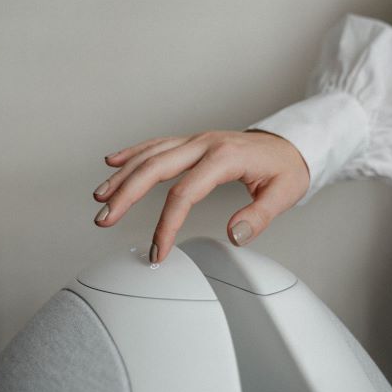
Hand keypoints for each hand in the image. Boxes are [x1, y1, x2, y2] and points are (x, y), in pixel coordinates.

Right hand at [92, 130, 309, 262]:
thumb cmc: (286, 169)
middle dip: (126, 194)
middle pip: (155, 167)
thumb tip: (235, 235)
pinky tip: (113, 162)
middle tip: (104, 218)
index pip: (184, 193)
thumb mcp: (283, 194)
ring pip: (150, 154)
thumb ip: (259, 216)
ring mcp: (196, 140)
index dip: (166, 224)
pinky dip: (133, 153)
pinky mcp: (192, 142)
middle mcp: (204, 144)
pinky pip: (157, 144)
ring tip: (100, 197)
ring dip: (123, 176)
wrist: (291, 143)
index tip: (157, 251)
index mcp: (224, 158)